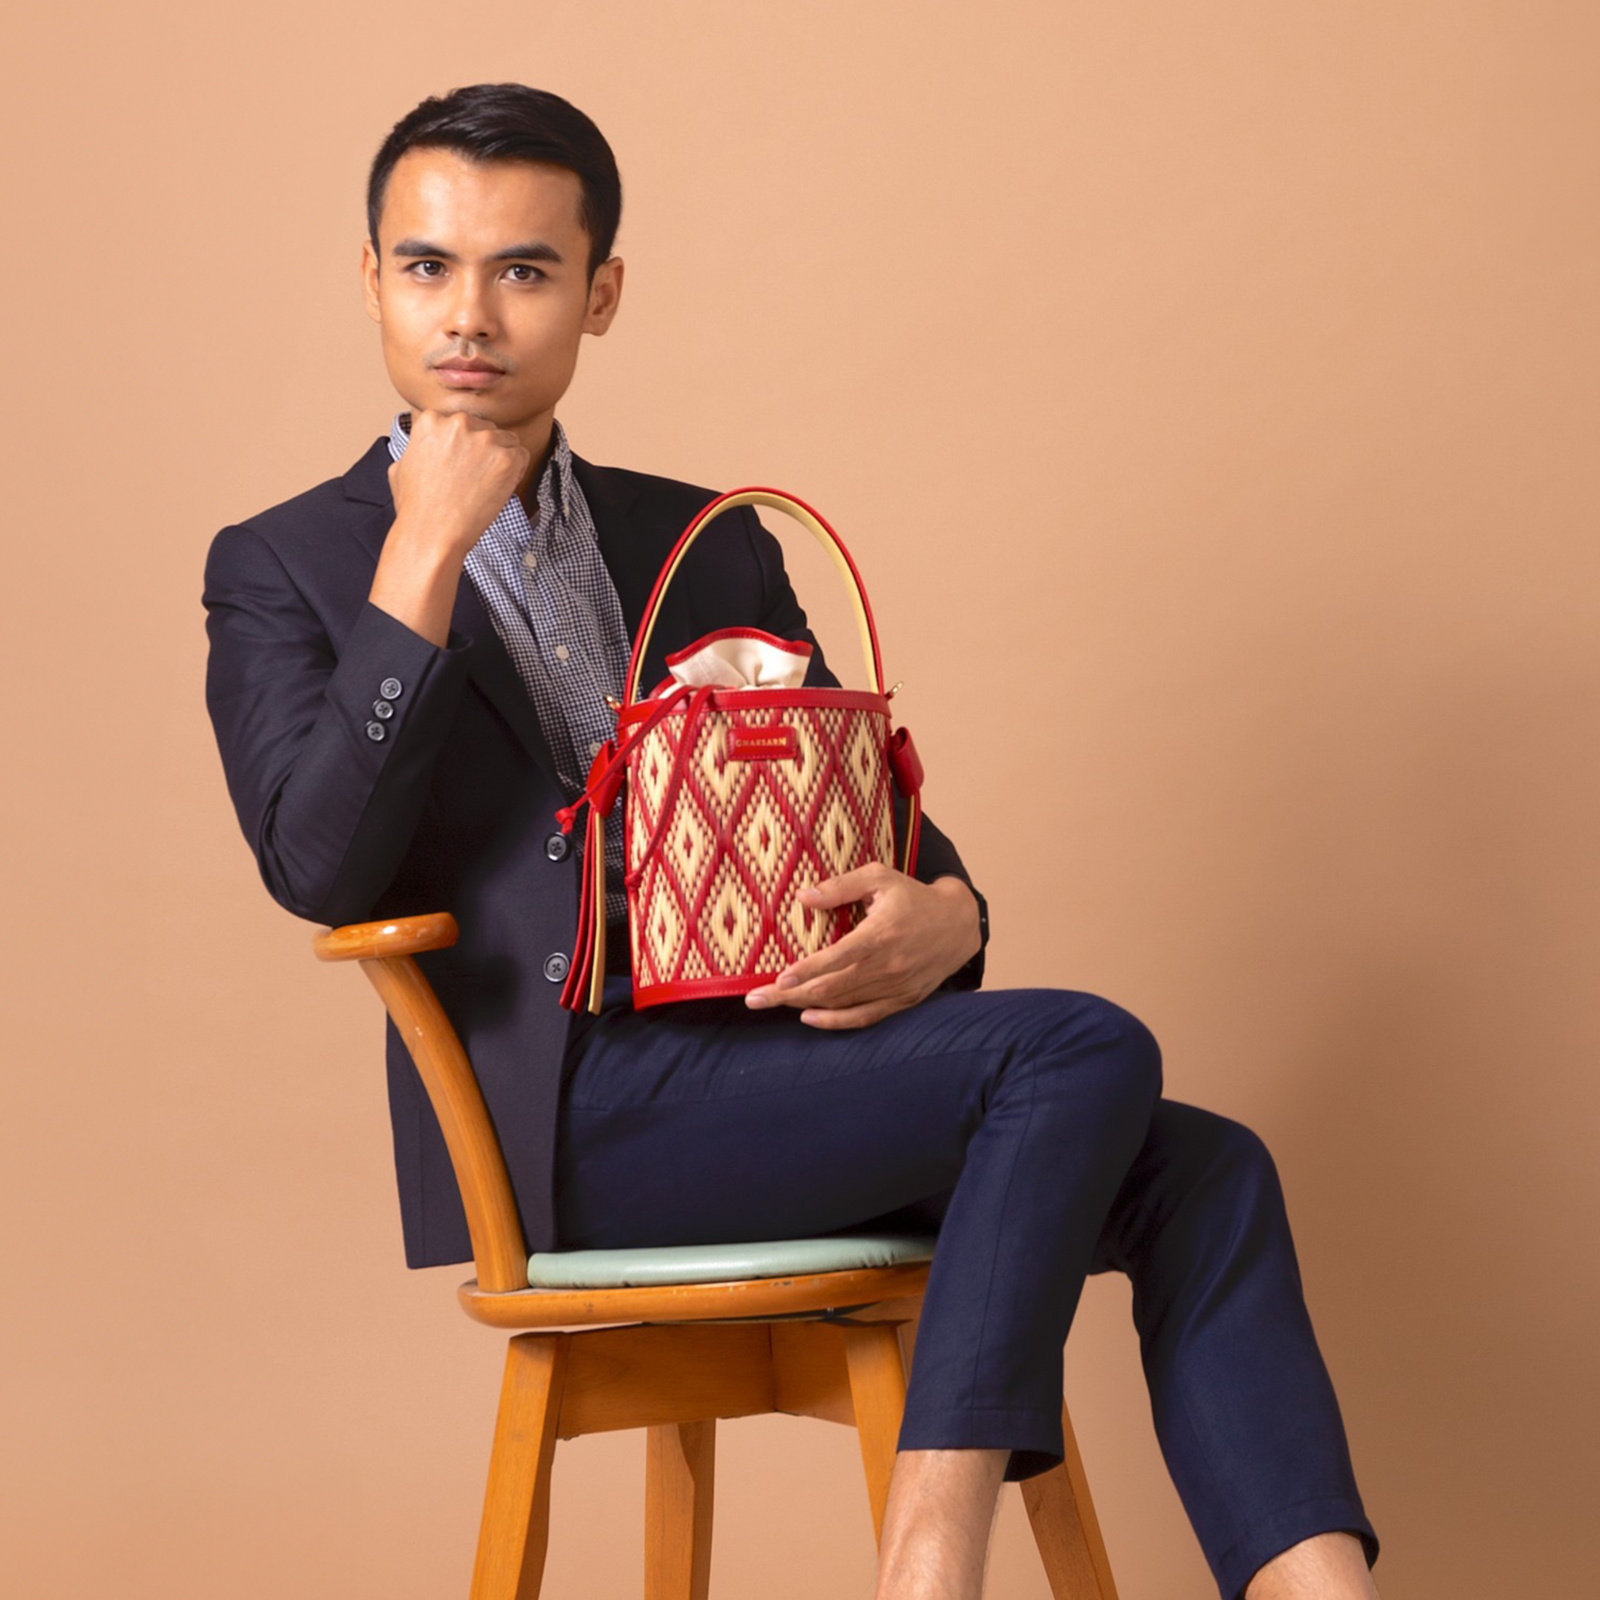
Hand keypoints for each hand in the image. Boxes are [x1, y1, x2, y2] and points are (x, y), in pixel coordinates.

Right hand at [386, 408, 529, 561]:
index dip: (465, 447)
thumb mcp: (401, 465)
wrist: (431, 533)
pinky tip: (497, 489)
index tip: (462, 467)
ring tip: (483, 487)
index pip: (462, 424)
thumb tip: (423, 444)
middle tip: (474, 480)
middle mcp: (459, 422)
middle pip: (486, 429)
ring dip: (500, 461)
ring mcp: (484, 439)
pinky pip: (521, 456)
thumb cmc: (416, 507)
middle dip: (484, 452)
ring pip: (506, 441)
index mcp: (432, 420)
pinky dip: (515, 473)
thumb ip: (417, 446)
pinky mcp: (506, 457)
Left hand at [745, 867, 981, 1028]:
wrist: (959, 924)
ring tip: (773, 1004)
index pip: (837, 958)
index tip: (777, 979)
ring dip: (805, 1006)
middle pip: (832, 987)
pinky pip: (866, 1017)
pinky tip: (810, 1018)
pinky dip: (836, 1021)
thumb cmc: (913, 896)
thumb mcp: (879, 877)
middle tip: (755, 999)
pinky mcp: (904, 999)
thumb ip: (840, 886)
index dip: (805, 971)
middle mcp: (889, 965)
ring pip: (844, 1003)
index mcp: (880, 934)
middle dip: (789, 996)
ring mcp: (897, 987)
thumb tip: (802, 897)